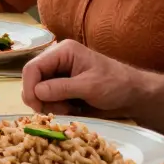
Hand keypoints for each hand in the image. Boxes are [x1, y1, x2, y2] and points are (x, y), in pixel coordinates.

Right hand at [21, 40, 141, 115]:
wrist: (134, 95)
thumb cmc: (116, 85)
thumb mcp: (90, 86)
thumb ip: (62, 88)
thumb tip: (36, 92)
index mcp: (63, 52)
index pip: (33, 67)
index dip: (30, 87)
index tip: (36, 106)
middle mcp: (57, 61)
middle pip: (33, 80)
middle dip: (41, 98)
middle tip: (59, 111)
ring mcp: (59, 74)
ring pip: (38, 92)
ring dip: (50, 105)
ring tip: (70, 110)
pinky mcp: (62, 87)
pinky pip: (48, 99)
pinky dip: (55, 108)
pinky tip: (71, 110)